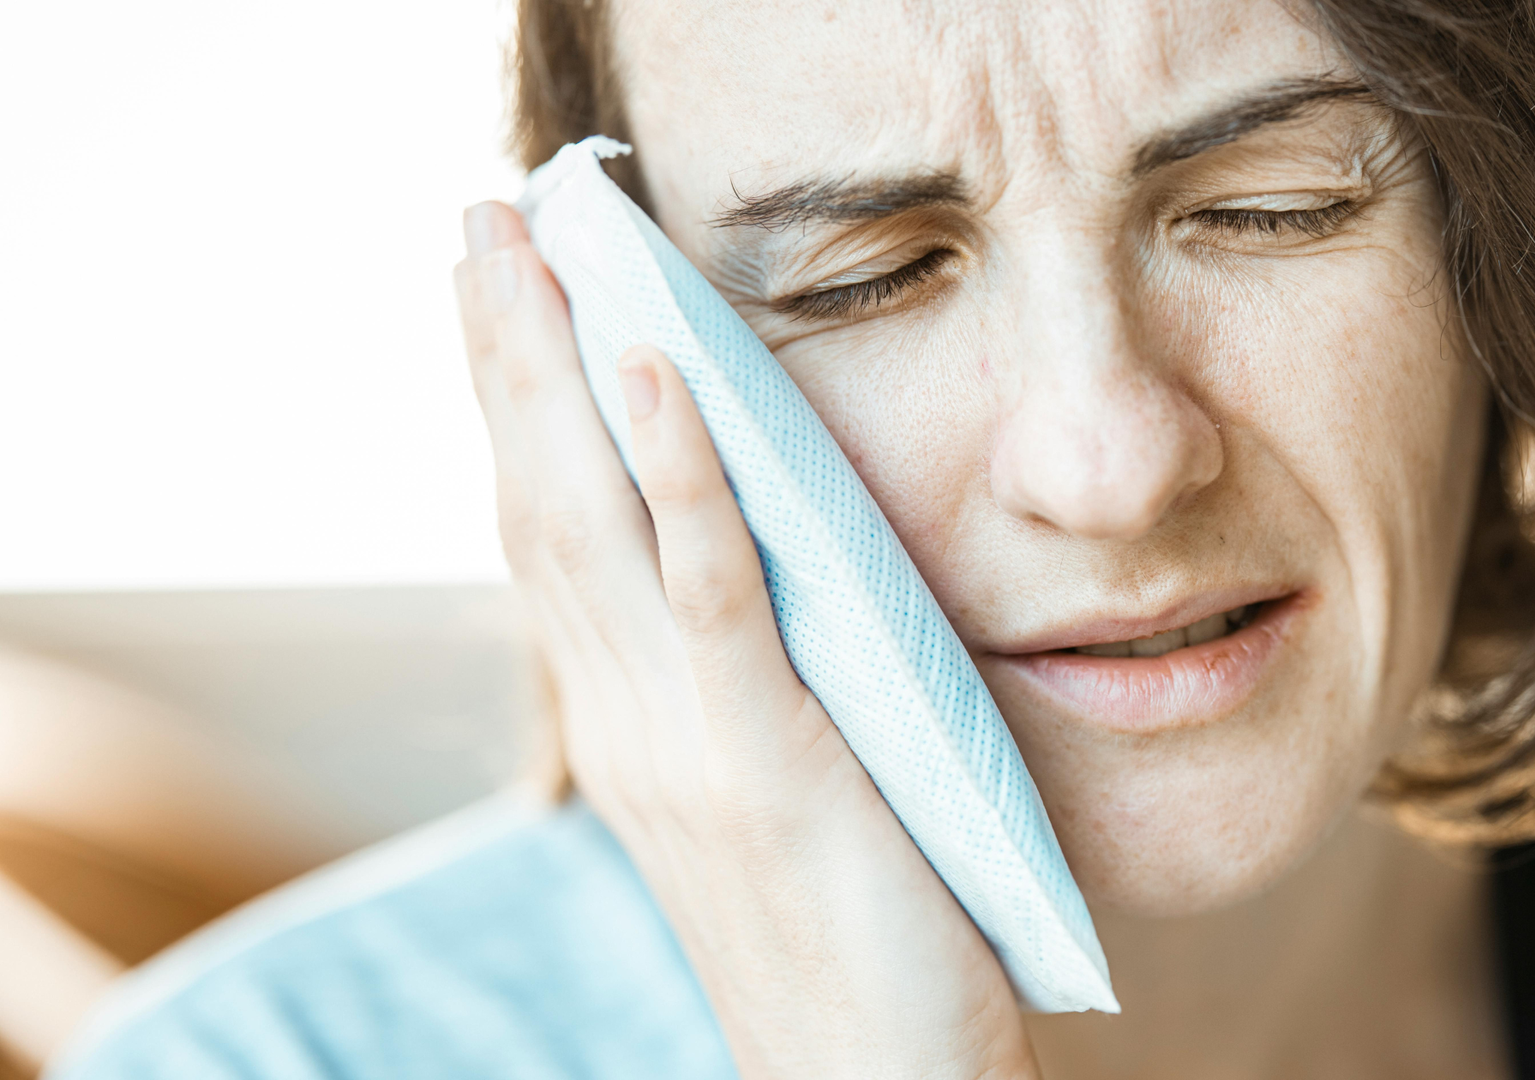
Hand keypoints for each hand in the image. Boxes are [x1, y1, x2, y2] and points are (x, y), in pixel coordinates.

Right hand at [453, 201, 1037, 1079]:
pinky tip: (651, 368)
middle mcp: (628, 726)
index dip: (519, 412)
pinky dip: (674, 470)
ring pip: (593, 522)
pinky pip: (709, 587)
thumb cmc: (845, 944)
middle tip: (480, 221)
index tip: (503, 297)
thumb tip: (758, 581)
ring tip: (527, 248)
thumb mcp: (772, 797)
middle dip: (505, 355)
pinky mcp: (766, 758)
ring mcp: (683, 741)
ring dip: (555, 372)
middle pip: (538, 503)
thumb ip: (742, 690)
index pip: (549, 541)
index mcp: (631, 730)